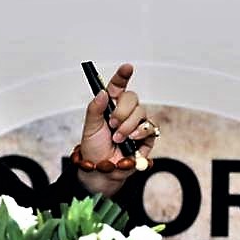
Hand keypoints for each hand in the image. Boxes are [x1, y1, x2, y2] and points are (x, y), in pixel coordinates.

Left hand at [75, 63, 157, 196]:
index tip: (127, 67)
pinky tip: (131, 140)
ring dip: (128, 126)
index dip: (123, 75)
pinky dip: (140, 133)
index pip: (118, 86)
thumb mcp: (90, 128)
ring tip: (117, 138)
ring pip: (141, 113)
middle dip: (122, 111)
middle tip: (112, 124)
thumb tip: (103, 92)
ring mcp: (137, 123)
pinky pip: (150, 128)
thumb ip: (95, 109)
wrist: (102, 171)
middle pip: (133, 98)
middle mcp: (125, 112)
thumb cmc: (94, 148)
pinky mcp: (146, 137)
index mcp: (111, 105)